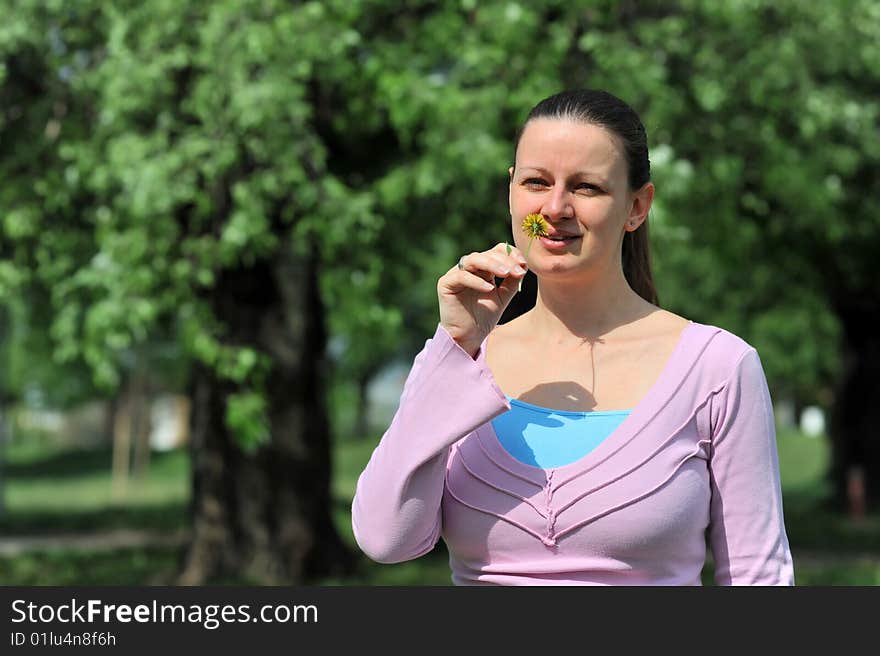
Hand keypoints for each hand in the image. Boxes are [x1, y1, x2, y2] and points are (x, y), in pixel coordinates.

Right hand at [438, 242, 528, 357]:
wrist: (469, 336)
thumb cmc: (484, 317)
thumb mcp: (503, 296)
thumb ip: (512, 281)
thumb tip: (523, 265)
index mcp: (483, 268)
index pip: (496, 251)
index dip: (510, 254)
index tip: (523, 263)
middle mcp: (469, 268)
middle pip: (487, 254)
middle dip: (504, 261)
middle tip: (518, 270)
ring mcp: (456, 273)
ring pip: (473, 260)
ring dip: (491, 264)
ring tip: (505, 273)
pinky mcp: (445, 283)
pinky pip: (461, 276)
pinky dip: (476, 281)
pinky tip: (489, 288)